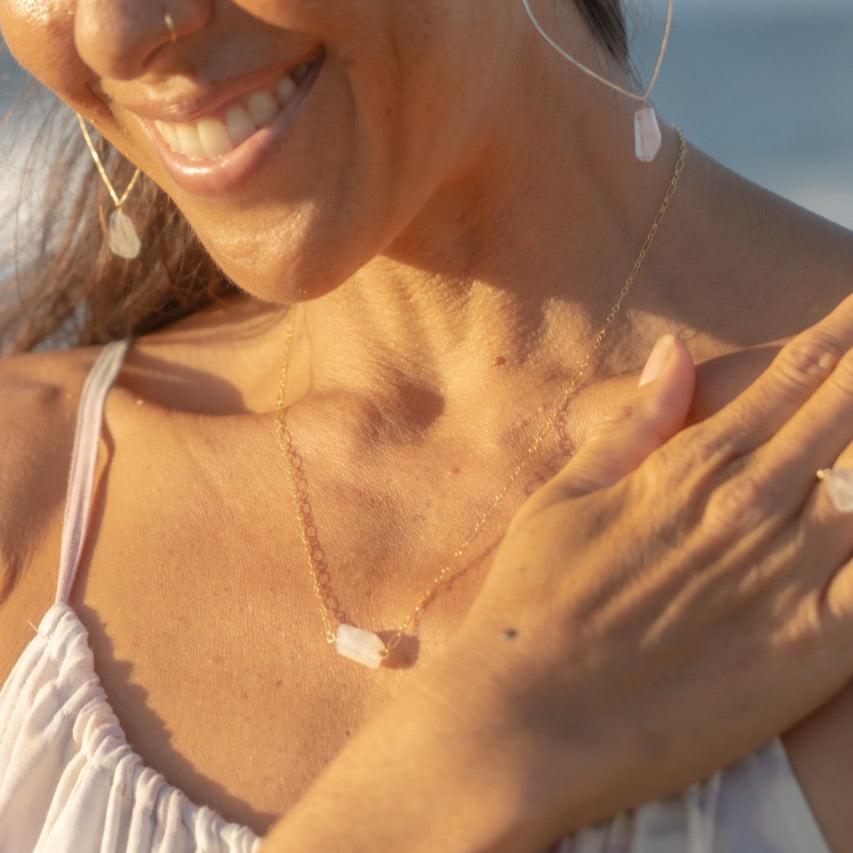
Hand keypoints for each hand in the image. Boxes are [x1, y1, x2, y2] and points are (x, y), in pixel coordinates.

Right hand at [440, 294, 852, 847]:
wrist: (529, 719)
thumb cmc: (534, 601)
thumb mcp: (564, 496)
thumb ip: (631, 424)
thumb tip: (673, 352)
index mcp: (688, 469)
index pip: (790, 381)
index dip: (840, 336)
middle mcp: (750, 509)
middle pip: (847, 416)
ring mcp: (788, 577)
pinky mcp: (813, 650)